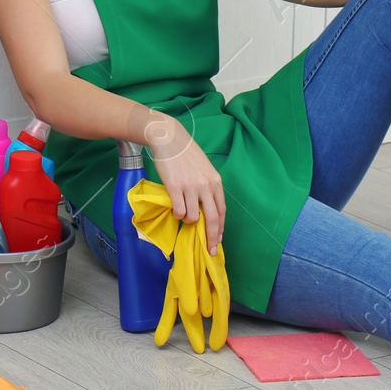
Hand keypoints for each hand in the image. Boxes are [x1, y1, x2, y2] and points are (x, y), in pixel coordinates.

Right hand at [145, 114, 225, 255]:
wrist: (169, 139)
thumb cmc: (186, 154)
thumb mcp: (204, 169)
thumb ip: (208, 187)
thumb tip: (208, 209)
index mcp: (215, 182)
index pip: (221, 211)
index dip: (220, 228)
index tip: (218, 240)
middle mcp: (205, 186)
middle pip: (212, 219)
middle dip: (211, 238)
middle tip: (209, 250)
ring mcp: (190, 187)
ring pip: (193, 217)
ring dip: (188, 221)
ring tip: (182, 213)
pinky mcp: (175, 187)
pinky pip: (179, 211)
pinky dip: (177, 215)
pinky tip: (175, 208)